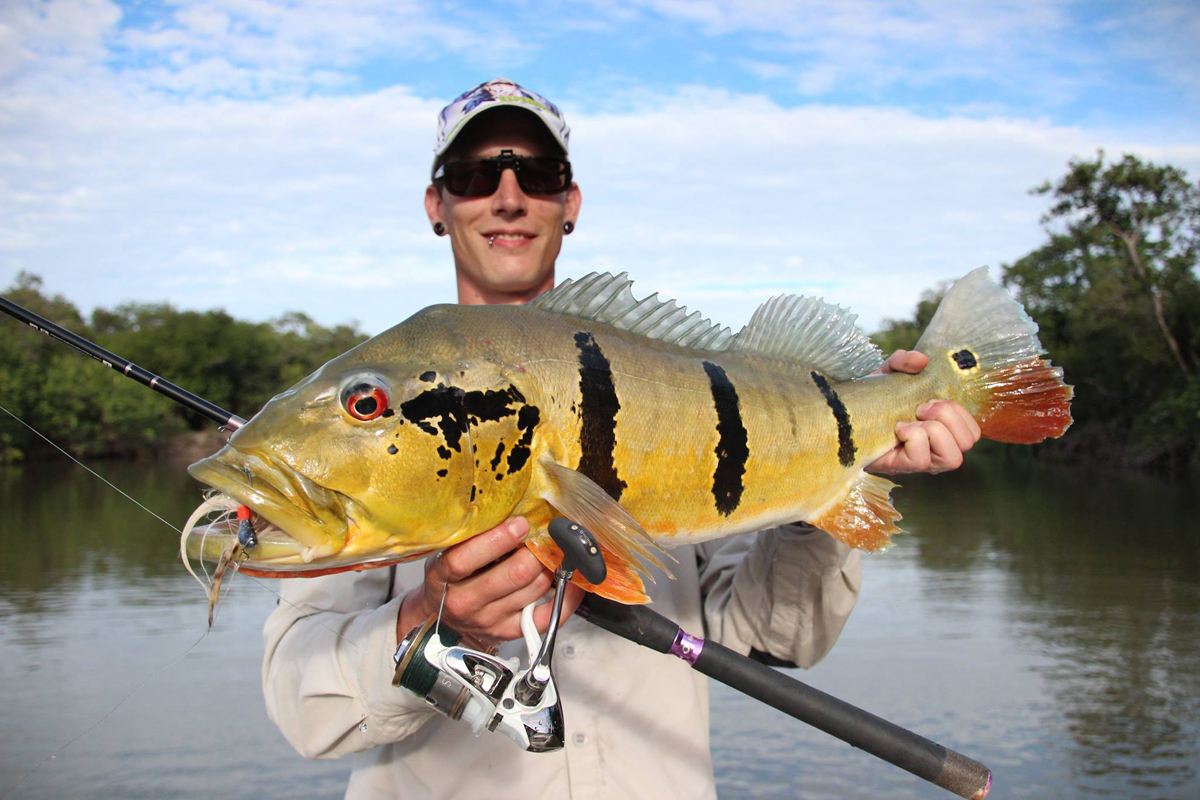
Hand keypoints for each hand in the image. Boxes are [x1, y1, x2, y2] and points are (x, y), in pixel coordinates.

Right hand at [396, 516, 583, 649]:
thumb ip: (472, 534)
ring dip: (551, 566)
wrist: (442, 615)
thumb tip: (515, 509)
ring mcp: (490, 620)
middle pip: (515, 575)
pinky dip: (566, 597)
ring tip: (556, 549)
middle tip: (547, 533)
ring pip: (535, 589)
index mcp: (444, 577)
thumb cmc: (449, 575)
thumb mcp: (447, 550)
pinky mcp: (509, 632)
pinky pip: (547, 616)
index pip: (465, 560)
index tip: (520, 522)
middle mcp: (466, 602)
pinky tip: (571, 579)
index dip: (498, 539)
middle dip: (536, 550)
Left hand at [865, 350, 981, 474]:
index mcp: (942, 432)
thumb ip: (903, 360)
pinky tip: (897, 429)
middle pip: (968, 442)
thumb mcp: (888, 374)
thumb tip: (921, 360)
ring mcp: (920, 463)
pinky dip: (913, 438)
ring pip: (952, 457)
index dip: (958, 413)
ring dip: (934, 432)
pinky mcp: (901, 468)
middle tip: (920, 408)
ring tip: (911, 421)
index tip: (930, 399)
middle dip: (947, 416)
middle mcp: (936, 451)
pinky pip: (921, 459)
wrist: (842, 418)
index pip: (972, 432)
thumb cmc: (872, 400)